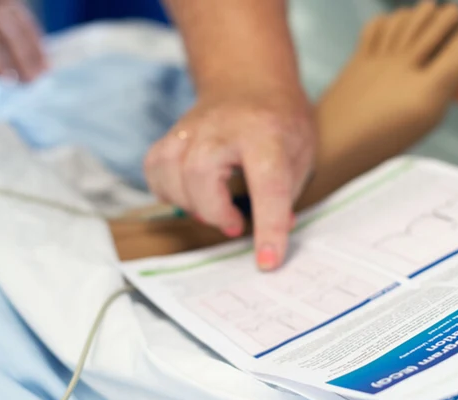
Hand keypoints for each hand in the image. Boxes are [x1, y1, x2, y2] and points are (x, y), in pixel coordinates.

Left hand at [0, 0, 47, 82]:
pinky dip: (37, 36)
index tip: (8, 84)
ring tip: (45, 71)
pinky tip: (43, 48)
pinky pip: (29, 20)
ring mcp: (6, 5)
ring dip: (36, 53)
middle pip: (12, 45)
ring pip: (25, 33)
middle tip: (33, 84)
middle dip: (24, 66)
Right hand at [144, 86, 315, 270]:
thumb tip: (271, 235)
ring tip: (214, 209)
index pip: (268, 183)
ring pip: (171, 171)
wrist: (250, 78)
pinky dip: (167, 191)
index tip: (267, 261)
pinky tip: (189, 195)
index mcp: (266, 132)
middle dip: (215, 212)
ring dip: (191, 204)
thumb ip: (287, 195)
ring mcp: (191, 127)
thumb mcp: (302, 154)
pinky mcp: (172, 134)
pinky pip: (155, 168)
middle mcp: (223, 126)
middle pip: (200, 173)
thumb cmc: (280, 121)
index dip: (269, 225)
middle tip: (236, 225)